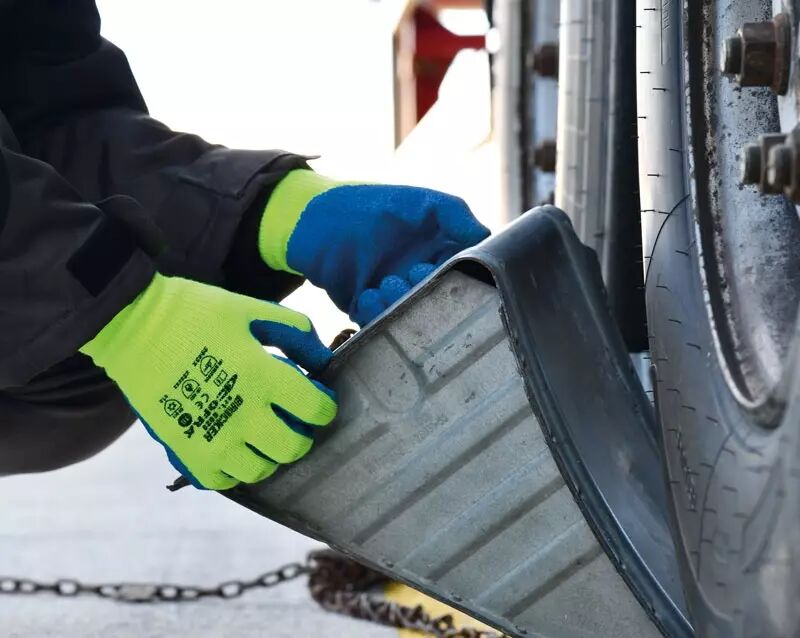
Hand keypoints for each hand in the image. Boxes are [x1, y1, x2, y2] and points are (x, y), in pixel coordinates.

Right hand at [80, 274, 336, 489]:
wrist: (132, 326)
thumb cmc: (197, 313)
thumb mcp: (253, 311)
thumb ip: (296, 333)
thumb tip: (325, 360)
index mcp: (263, 376)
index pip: (316, 410)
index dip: (324, 406)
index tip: (318, 400)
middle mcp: (243, 414)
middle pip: (294, 447)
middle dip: (302, 434)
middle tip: (293, 420)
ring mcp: (213, 439)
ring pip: (261, 469)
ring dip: (269, 453)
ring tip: (261, 432)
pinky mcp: (186, 451)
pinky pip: (224, 480)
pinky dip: (234, 468)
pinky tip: (233, 445)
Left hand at [258, 170, 489, 325]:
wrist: (315, 218)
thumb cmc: (372, 205)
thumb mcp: (421, 202)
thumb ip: (456, 215)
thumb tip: (487, 236)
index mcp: (440, 256)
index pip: (465, 277)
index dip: (458, 278)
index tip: (442, 269)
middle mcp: (420, 280)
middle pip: (440, 304)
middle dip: (428, 294)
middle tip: (412, 274)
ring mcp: (395, 297)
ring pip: (411, 317)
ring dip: (400, 304)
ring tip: (385, 283)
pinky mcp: (368, 310)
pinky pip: (379, 324)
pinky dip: (376, 313)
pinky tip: (367, 294)